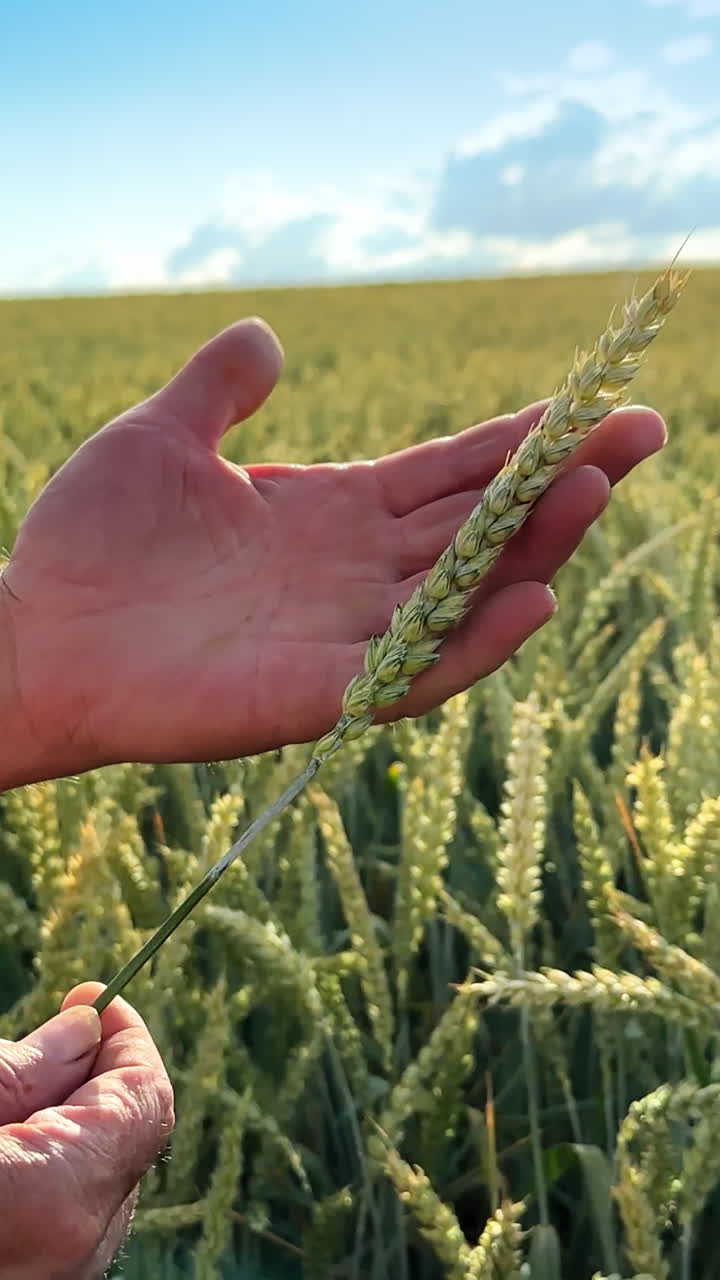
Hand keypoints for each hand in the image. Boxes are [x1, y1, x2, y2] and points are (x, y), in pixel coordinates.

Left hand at [0, 318, 665, 783]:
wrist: (36, 635)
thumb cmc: (91, 545)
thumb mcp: (160, 437)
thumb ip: (220, 389)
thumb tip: (268, 334)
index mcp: (331, 513)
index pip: (448, 473)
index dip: (519, 441)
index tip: (590, 405)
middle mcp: (355, 573)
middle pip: (480, 524)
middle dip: (559, 480)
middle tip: (641, 431)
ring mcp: (345, 634)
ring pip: (466, 591)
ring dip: (535, 547)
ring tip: (594, 490)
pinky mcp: (320, 693)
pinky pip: (417, 671)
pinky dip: (476, 643)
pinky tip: (532, 599)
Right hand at [0, 983, 173, 1278]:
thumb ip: (24, 1071)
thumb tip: (84, 1032)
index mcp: (62, 1194)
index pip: (145, 1095)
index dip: (125, 1037)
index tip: (91, 1001)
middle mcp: (78, 1252)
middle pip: (124, 1137)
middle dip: (90, 1079)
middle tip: (39, 1046)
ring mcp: (61, 1278)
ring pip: (93, 1183)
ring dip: (66, 1130)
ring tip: (11, 1103)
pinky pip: (64, 1223)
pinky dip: (46, 1177)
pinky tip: (7, 1154)